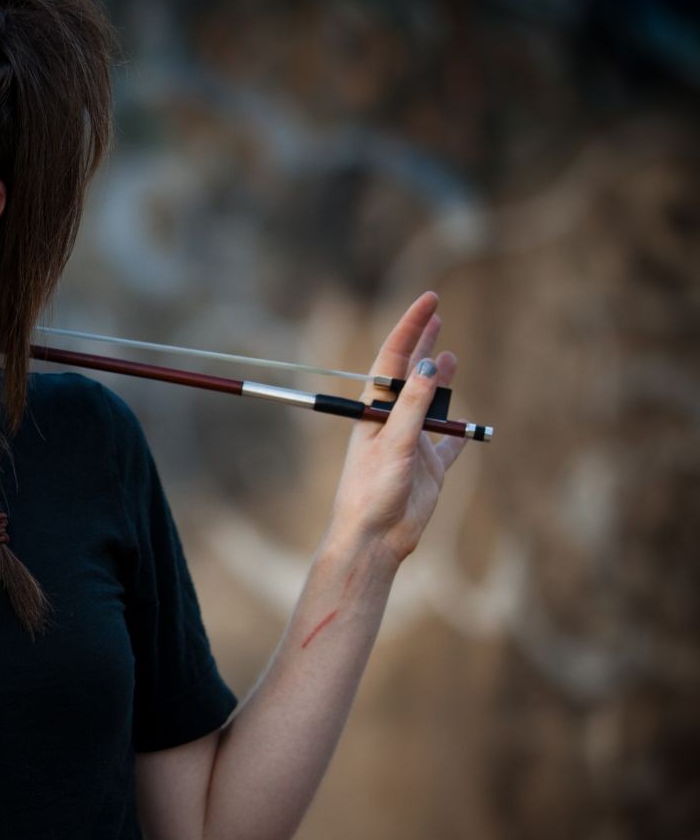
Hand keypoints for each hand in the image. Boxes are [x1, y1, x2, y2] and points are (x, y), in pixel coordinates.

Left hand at [326, 291, 466, 565]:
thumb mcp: (394, 444)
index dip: (410, 327)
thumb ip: (413, 406)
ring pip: (432, 404)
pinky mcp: (430, 469)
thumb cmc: (372, 492)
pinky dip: (459, 433)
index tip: (429, 300)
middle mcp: (394, 422)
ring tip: (451, 357)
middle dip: (422, 343)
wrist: (374, 539)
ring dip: (441, 381)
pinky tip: (467, 424)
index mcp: (376, 411)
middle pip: (411, 374)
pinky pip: (449, 445)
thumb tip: (429, 366)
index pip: (394, 359)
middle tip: (435, 313)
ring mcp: (413, 444)